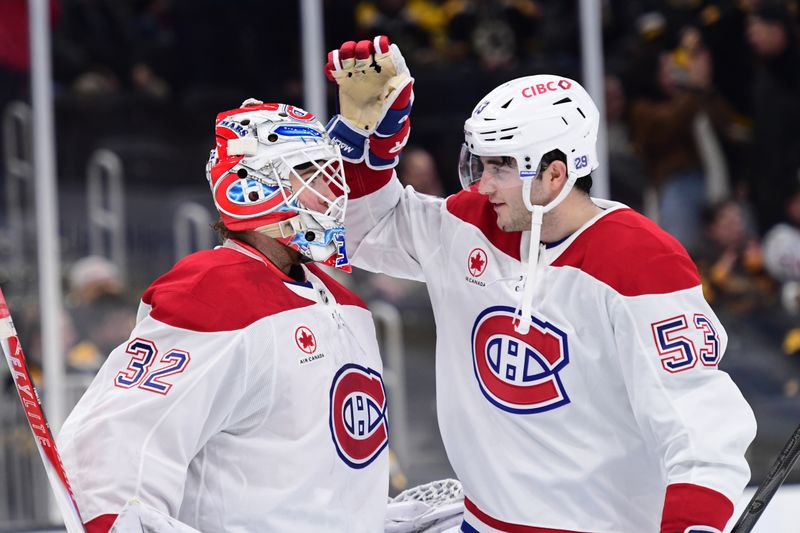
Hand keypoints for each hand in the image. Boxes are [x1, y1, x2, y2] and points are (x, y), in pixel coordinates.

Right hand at [325, 36, 413, 169]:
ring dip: (346, 52)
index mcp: (393, 83)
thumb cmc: (385, 140)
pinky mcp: (343, 86)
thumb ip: (399, 102)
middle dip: (363, 49)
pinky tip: (330, 72)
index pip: (391, 59)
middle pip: (369, 53)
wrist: (363, 152)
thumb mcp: (394, 123)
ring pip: (352, 57)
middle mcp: (376, 78)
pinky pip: (336, 69)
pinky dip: (332, 65)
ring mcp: (359, 80)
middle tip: (360, 53)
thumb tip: (407, 80)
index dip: (384, 48)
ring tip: (342, 58)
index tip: (379, 44)